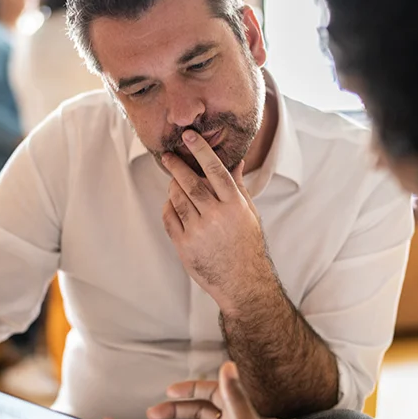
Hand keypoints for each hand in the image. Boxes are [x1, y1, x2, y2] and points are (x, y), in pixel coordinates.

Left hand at [161, 130, 268, 308]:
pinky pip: (169, 218)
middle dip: (177, 166)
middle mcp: (216, 216)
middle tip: (168, 156)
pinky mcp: (184, 246)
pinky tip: (171, 203)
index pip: (215, 170)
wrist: (243, 282)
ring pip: (177, 199)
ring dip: (172, 187)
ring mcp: (199, 232)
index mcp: (235, 205)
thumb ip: (238, 186)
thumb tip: (236, 161)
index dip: (201, 150)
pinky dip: (168, 207)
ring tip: (173, 182)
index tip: (189, 136)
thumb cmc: (247, 245)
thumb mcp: (249, 213)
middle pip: (190, 183)